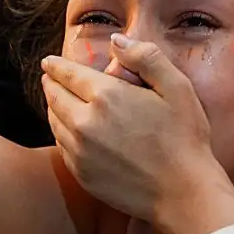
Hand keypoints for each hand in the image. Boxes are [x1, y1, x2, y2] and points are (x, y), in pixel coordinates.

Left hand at [41, 33, 233, 226]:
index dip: (56, 66)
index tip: (48, 62)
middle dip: (51, 84)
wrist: (183, 193)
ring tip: (56, 101)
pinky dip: (61, 133)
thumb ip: (145, 57)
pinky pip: (62, 147)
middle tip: (50, 78)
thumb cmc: (185, 138)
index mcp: (106, 96)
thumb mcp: (177, 87)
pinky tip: (69, 131)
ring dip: (52, 108)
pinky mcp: (82, 174)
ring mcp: (80, 151)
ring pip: (54, 122)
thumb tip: (116, 40)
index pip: (68, 74)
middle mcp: (85, 123)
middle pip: (54, 97)